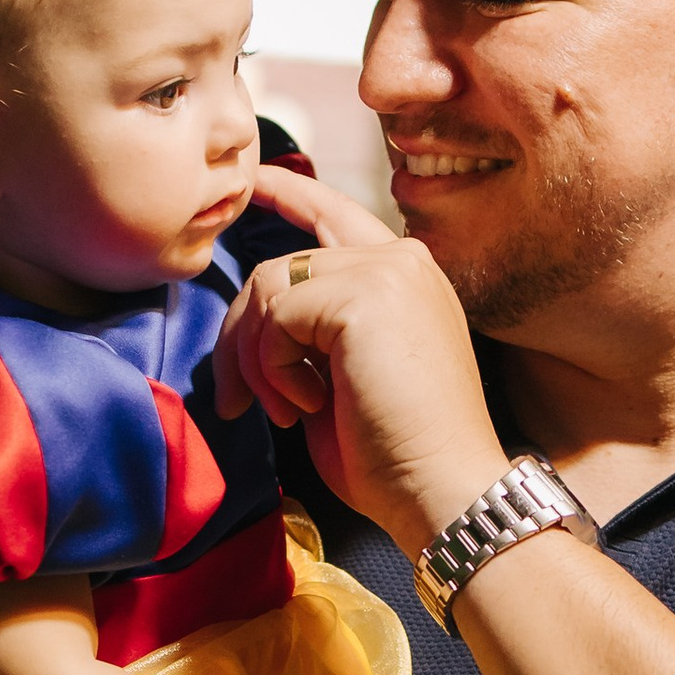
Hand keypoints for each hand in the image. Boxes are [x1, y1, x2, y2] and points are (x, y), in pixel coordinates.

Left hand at [218, 166, 506, 554]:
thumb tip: (250, 327)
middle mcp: (401, 260)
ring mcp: (386, 271)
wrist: (441, 488)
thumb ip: (311, 334)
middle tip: (233, 399)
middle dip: (241, 335)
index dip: (290, 195)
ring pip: (269, 288)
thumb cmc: (396, 455)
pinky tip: (307, 406)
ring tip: (284, 412)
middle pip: (280, 265)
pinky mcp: (364, 294)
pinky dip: (273, 370)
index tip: (253, 185)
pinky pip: (277, 317)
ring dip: (255, 360)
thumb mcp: (343, 377)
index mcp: (405, 278)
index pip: (335, 216)